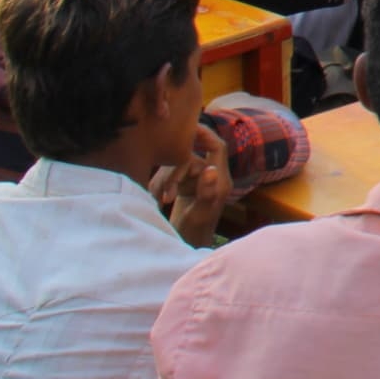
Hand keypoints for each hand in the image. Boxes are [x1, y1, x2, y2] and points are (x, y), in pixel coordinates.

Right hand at [160, 124, 233, 246]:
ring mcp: (197, 182)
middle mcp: (210, 177)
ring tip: (161, 200)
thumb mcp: (200, 215)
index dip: (205, 135)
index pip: (217, 147)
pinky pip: (171, 176)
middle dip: (174, 171)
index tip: (187, 129)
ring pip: (178, 166)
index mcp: (220, 180)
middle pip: (191, 157)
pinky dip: (162, 184)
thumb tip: (209, 169)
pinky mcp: (185, 187)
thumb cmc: (195, 235)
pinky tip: (158, 198)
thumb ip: (207, 192)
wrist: (185, 249)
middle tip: (165, 194)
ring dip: (165, 180)